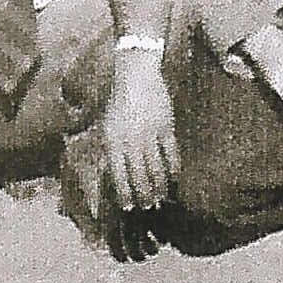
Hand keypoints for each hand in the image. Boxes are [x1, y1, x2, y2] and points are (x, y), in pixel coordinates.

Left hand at [102, 51, 179, 210]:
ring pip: (157, 168)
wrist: (135, 75)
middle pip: (139, 176)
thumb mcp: (107, 127)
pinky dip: (173, 167)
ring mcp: (149, 133)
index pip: (119, 177)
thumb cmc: (118, 104)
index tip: (129, 207)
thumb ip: (110, 153)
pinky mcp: (165, 126)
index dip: (125, 194)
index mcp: (113, 141)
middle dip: (144, 195)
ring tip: (162, 197)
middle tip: (149, 207)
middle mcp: (131, 140)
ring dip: (160, 186)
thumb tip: (113, 179)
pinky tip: (175, 177)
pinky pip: (171, 153)